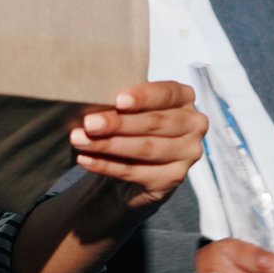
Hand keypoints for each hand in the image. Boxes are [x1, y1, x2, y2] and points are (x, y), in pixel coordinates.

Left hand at [68, 80, 205, 208]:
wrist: (136, 167)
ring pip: (145, 148)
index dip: (143, 97)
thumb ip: (124, 104)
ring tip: (80, 141)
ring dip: (108, 145)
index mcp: (184, 98)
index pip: (166, 94)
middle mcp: (193, 124)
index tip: (119, 100)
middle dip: (118, 123)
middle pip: (154, 123)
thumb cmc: (133, 126)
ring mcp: (187, 154)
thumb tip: (93, 101)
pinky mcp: (173, 178)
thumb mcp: (133, 109)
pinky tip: (86, 160)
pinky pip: (135, 171)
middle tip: (89, 123)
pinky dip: (107, 166)